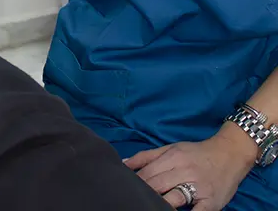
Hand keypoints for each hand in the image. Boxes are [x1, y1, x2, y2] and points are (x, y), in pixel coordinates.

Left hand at [123, 129, 255, 209]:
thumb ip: (147, 156)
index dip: (135, 184)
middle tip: (133, 202)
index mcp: (173, 157)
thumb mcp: (171, 148)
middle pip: (157, 185)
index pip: (148, 173)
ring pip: (174, 198)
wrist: (229, 153)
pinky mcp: (211, 202)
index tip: (126, 191)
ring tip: (150, 207)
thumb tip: (123, 164)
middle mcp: (184, 170)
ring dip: (161, 204)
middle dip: (145, 194)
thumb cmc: (196, 153)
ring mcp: (199, 187)